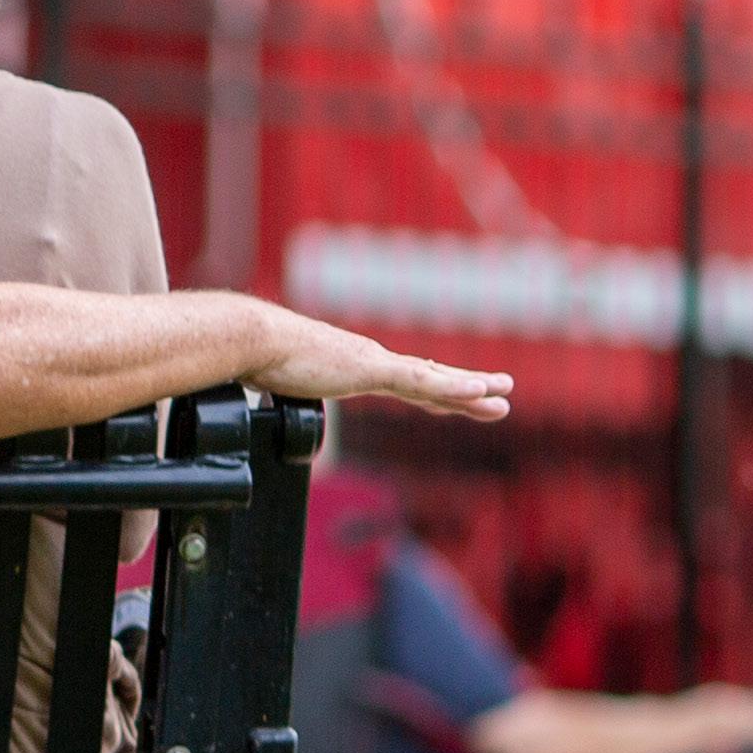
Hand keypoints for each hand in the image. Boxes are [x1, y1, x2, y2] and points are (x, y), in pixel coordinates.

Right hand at [253, 311, 511, 421]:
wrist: (249, 340)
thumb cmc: (256, 359)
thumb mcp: (280, 384)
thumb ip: (288, 395)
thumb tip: (270, 411)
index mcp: (353, 366)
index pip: (404, 380)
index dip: (436, 389)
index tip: (458, 395)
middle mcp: (369, 360)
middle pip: (430, 378)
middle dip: (466, 388)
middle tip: (501, 392)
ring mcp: (372, 363)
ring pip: (435, 379)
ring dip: (473, 388)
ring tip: (503, 394)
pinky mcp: (369, 368)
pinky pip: (420, 381)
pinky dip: (452, 387)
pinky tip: (478, 392)